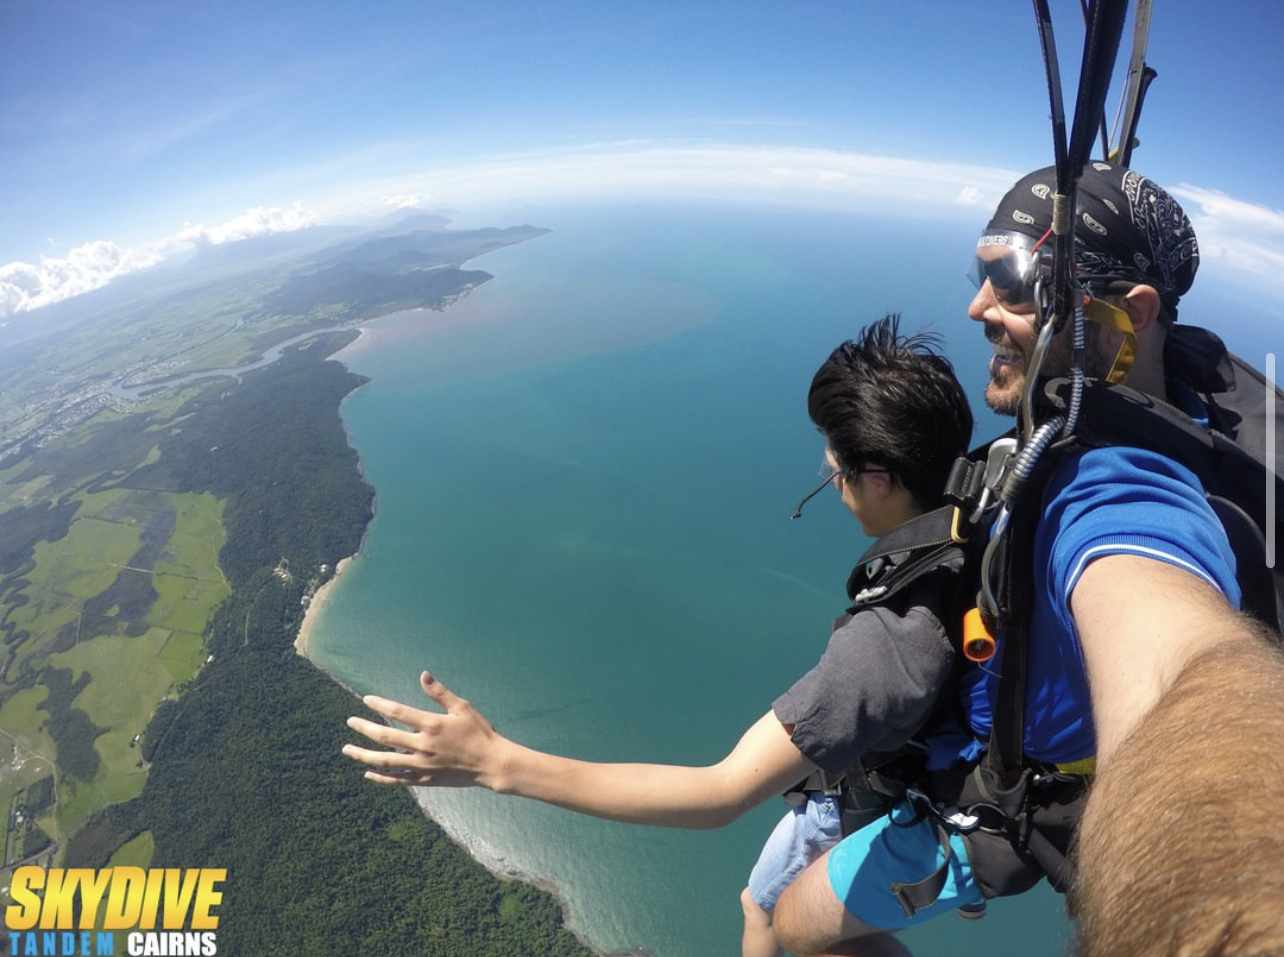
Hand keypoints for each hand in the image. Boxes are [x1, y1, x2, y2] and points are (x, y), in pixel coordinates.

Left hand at [343, 671, 503, 788]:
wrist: (492, 764)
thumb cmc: (480, 733)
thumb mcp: (463, 708)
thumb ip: (440, 693)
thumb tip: (423, 675)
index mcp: (432, 725)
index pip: (398, 712)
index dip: (380, 705)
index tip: (367, 700)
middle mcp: (424, 746)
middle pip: (386, 737)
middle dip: (364, 728)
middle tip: (350, 721)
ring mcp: (422, 765)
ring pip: (385, 761)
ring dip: (363, 755)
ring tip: (347, 749)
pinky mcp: (425, 780)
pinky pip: (397, 780)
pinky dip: (380, 778)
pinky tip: (367, 773)